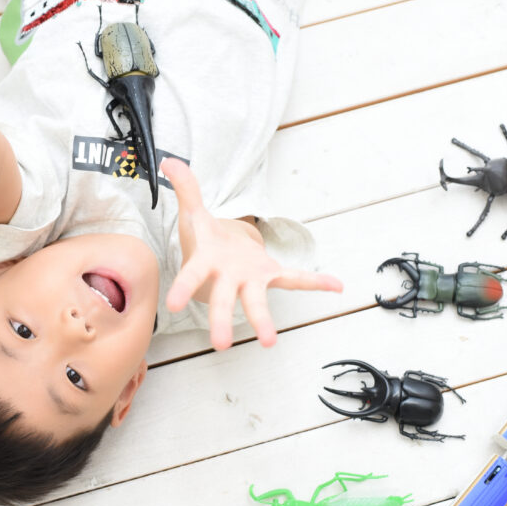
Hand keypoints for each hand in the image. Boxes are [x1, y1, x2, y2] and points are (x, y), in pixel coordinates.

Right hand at [163, 158, 342, 350]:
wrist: (221, 256)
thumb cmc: (206, 239)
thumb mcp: (195, 212)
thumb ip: (186, 188)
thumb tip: (170, 161)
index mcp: (205, 263)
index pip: (191, 275)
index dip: (183, 288)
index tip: (173, 304)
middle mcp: (227, 279)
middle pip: (224, 300)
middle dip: (222, 320)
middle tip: (221, 344)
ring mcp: (250, 281)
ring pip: (255, 303)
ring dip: (262, 321)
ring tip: (269, 342)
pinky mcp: (270, 276)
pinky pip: (294, 280)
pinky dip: (315, 283)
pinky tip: (336, 286)